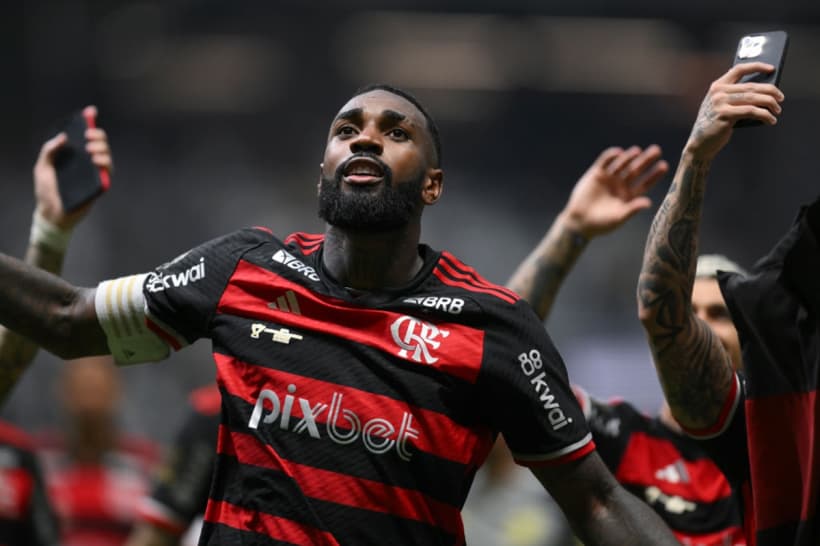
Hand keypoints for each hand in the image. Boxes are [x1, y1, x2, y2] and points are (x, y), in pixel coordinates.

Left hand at [33, 105, 112, 229]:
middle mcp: (87, 162)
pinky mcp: (100, 185)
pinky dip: (105, 165)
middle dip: (97, 136)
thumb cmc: (47, 191)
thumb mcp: (42, 167)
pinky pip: (108, 173)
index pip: (84, 136)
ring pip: (107, 156)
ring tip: (91, 151)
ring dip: (102, 150)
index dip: (89, 121)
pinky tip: (97, 162)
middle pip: (100, 143)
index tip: (91, 112)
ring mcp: (95, 173)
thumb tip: (63, 137)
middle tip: (88, 138)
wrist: (52, 213)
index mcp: (74, 155)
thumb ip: (50, 151)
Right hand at [561, 145, 667, 238]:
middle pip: (636, 169)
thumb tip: (649, 203)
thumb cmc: (601, 223)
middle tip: (656, 150)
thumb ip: (632, 209)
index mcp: (629, 195)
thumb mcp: (618, 218)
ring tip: (637, 151)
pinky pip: (604, 162)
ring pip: (622, 164)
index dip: (654, 174)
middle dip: (646, 160)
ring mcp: (609, 178)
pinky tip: (619, 152)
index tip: (664, 165)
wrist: (579, 221)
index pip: (645, 182)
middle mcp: (621, 184)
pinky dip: (611, 156)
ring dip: (629, 157)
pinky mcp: (596, 174)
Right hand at [684, 63, 784, 160]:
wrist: (700, 143)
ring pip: (754, 98)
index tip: (771, 69)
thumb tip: (763, 92)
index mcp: (717, 86)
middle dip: (770, 92)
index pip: (739, 69)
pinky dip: (764, 115)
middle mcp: (718, 92)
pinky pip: (751, 111)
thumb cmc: (714, 124)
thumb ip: (734, 96)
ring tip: (777, 110)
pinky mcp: (725, 115)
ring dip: (770, 104)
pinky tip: (770, 120)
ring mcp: (720, 103)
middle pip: (751, 86)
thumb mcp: (721, 106)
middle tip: (780, 98)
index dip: (757, 66)